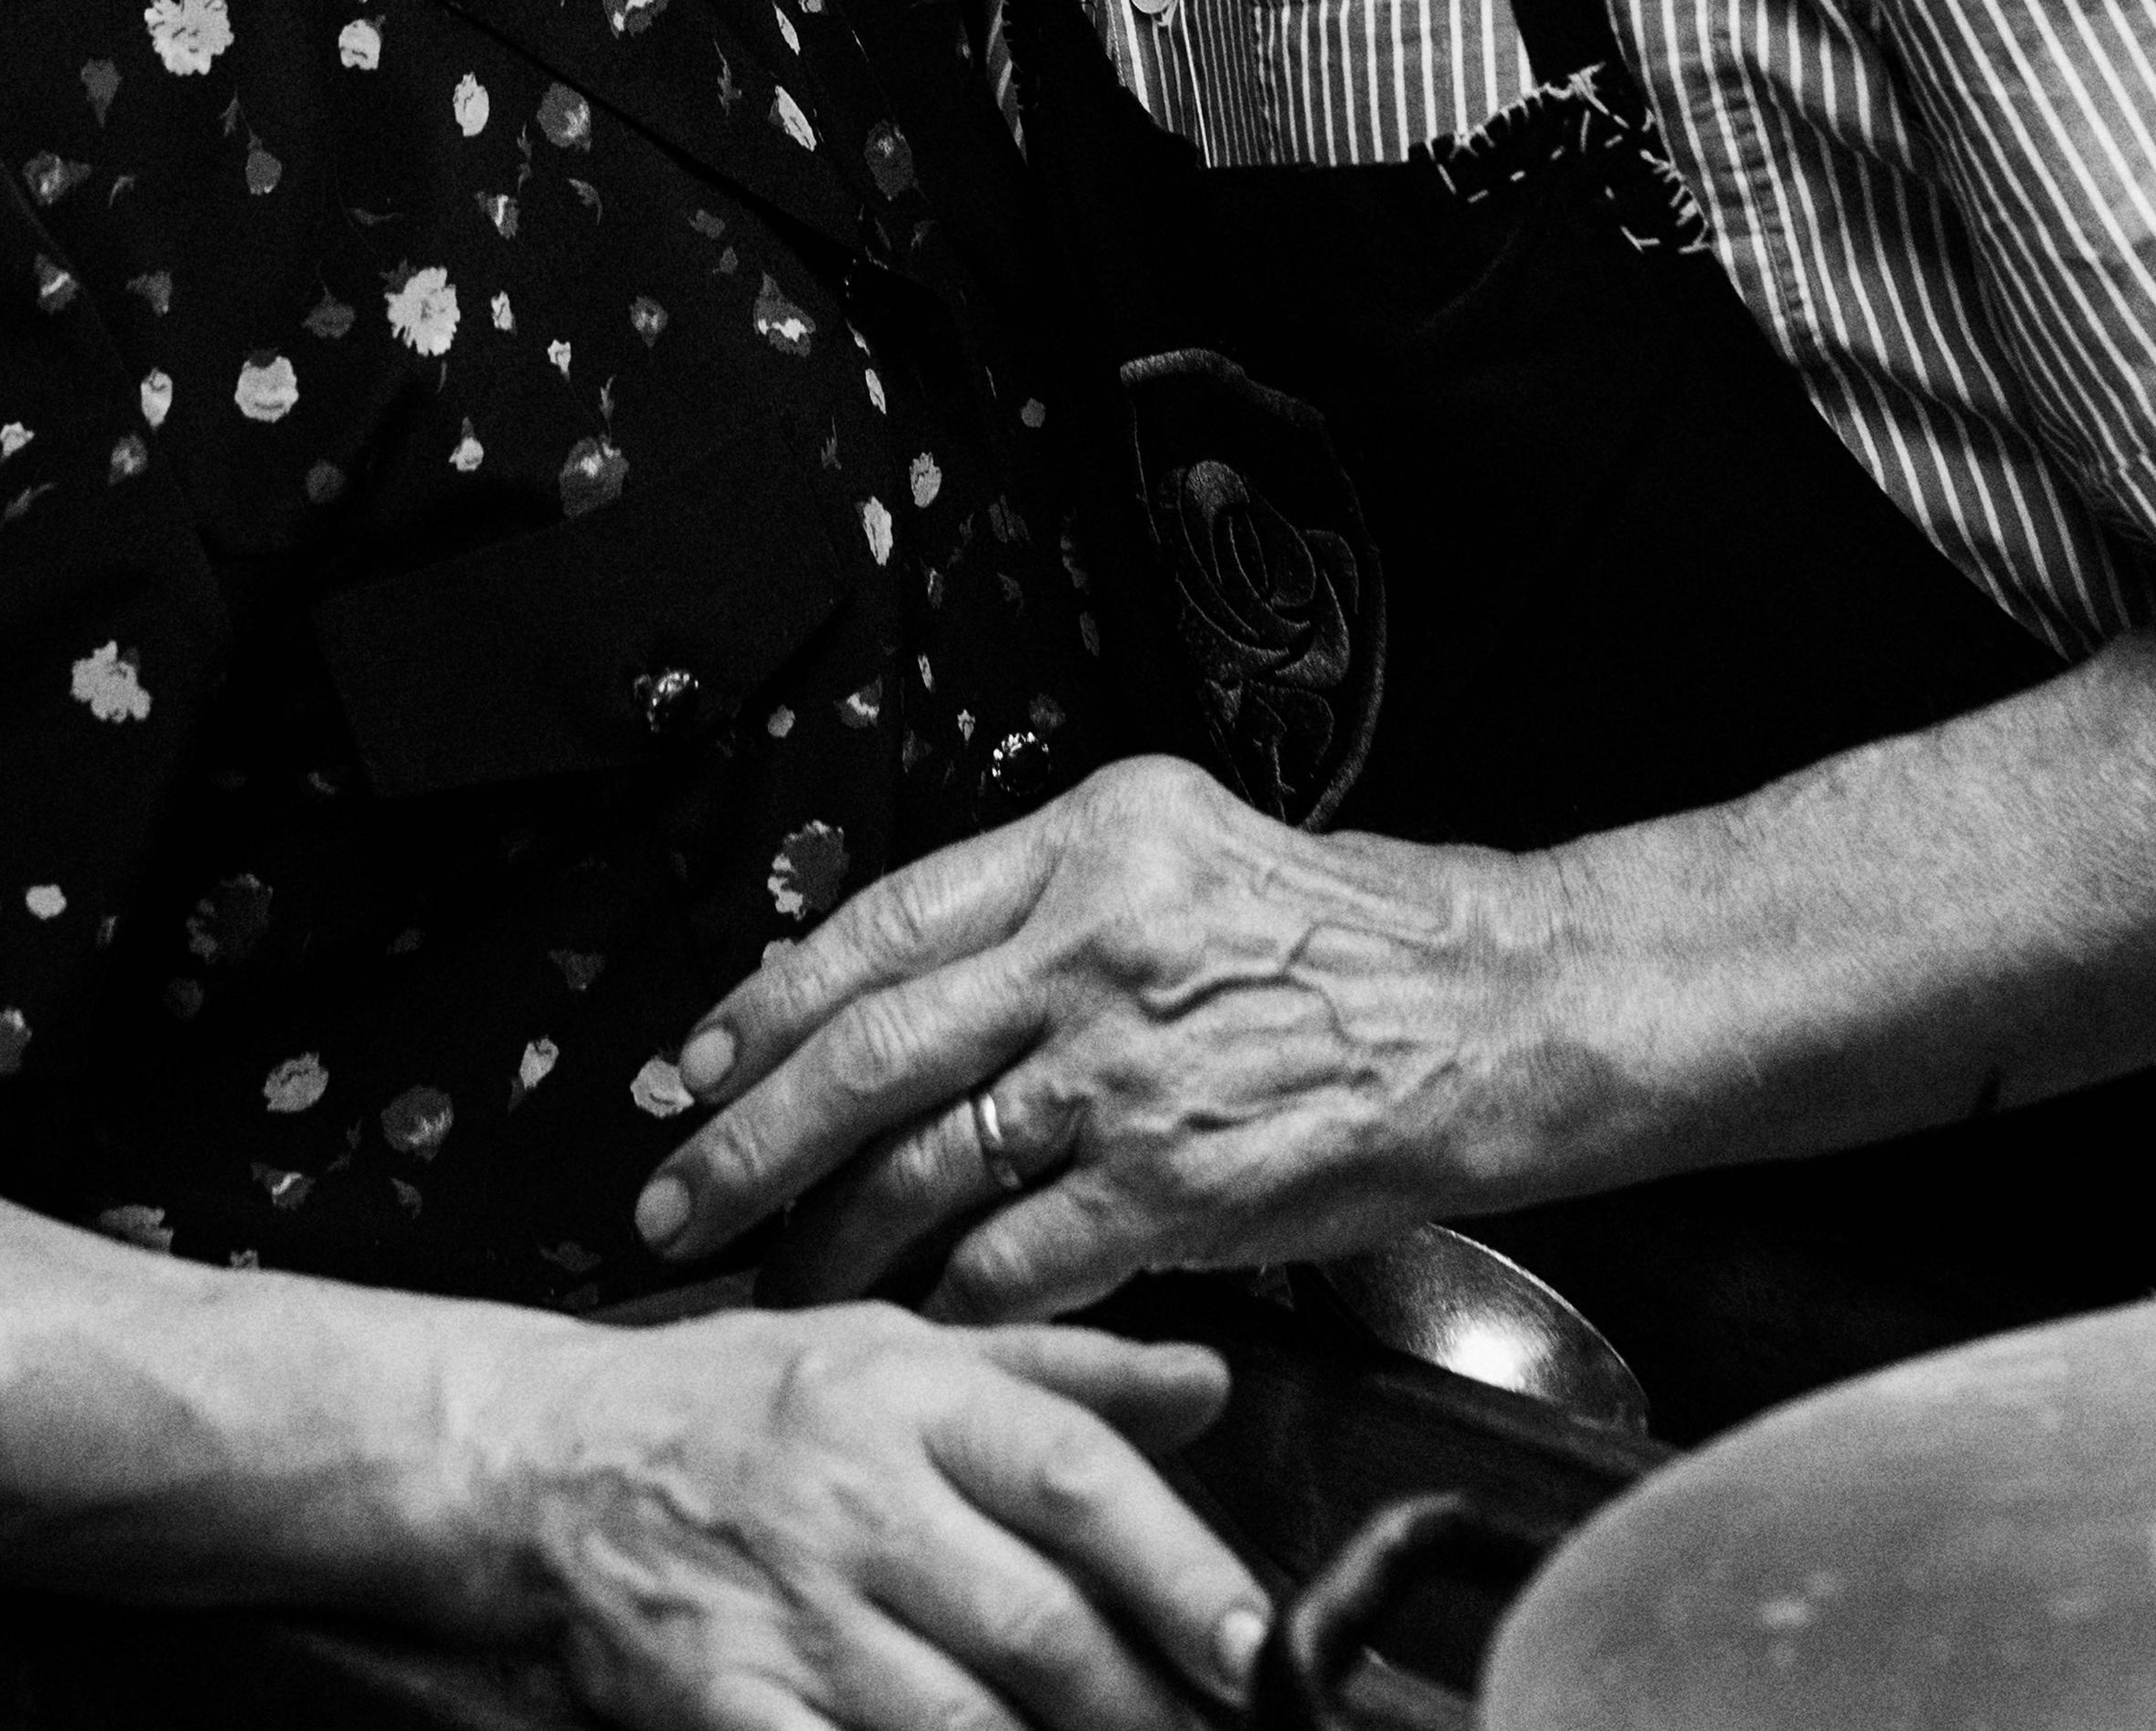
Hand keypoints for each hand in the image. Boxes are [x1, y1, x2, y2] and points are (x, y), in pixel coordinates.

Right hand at [485, 1297, 1264, 1730]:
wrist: (545, 1464)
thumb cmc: (737, 1403)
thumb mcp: (896, 1346)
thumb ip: (1060, 1373)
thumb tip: (1210, 1382)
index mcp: (912, 1398)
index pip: (1076, 1477)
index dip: (1181, 1568)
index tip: (1261, 1648)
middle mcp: (860, 1500)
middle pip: (1037, 1624)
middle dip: (1144, 1704)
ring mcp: (791, 1613)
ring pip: (957, 1722)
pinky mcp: (726, 1707)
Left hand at [635, 755, 1549, 1319]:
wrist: (1483, 1006)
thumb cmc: (1332, 933)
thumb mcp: (1171, 845)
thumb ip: (1036, 900)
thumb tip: (884, 983)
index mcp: (1082, 840)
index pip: (877, 923)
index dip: (763, 1004)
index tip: (690, 1065)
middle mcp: (1089, 941)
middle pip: (867, 1048)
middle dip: (748, 1137)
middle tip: (672, 1195)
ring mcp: (1126, 1068)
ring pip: (922, 1164)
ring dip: (832, 1238)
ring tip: (781, 1278)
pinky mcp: (1173, 1185)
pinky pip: (1013, 1259)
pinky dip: (948, 1297)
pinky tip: (916, 1315)